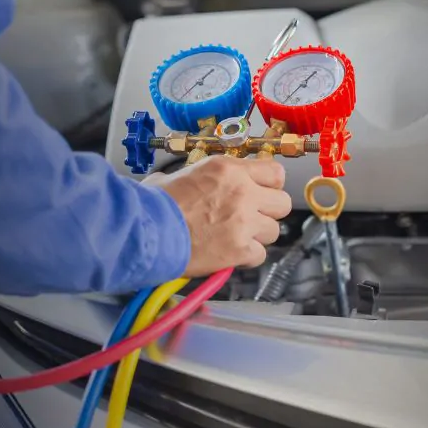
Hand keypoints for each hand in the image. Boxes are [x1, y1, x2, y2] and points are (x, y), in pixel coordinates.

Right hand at [144, 156, 291, 275]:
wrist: (145, 233)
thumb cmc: (154, 205)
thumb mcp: (180, 174)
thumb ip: (204, 176)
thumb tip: (204, 180)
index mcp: (228, 169)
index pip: (275, 172)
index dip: (270, 184)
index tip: (263, 190)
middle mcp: (242, 192)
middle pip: (283, 202)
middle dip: (269, 211)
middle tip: (253, 216)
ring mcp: (244, 222)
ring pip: (274, 231)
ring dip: (258, 235)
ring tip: (236, 237)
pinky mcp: (240, 249)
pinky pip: (260, 255)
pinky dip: (247, 257)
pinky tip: (230, 254)